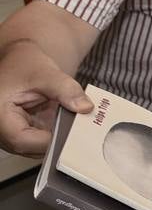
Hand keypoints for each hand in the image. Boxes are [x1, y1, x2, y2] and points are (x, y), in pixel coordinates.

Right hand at [0, 41, 92, 155]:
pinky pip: (41, 141)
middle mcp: (0, 130)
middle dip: (58, 140)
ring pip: (37, 148)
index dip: (49, 141)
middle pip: (30, 148)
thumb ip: (66, 90)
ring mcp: (10, 134)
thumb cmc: (24, 65)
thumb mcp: (46, 73)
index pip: (21, 140)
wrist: (20, 62)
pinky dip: (57, 134)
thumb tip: (85, 108)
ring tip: (77, 125)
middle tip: (82, 130)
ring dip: (58, 138)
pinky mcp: (23, 133)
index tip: (72, 133)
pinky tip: (70, 124)